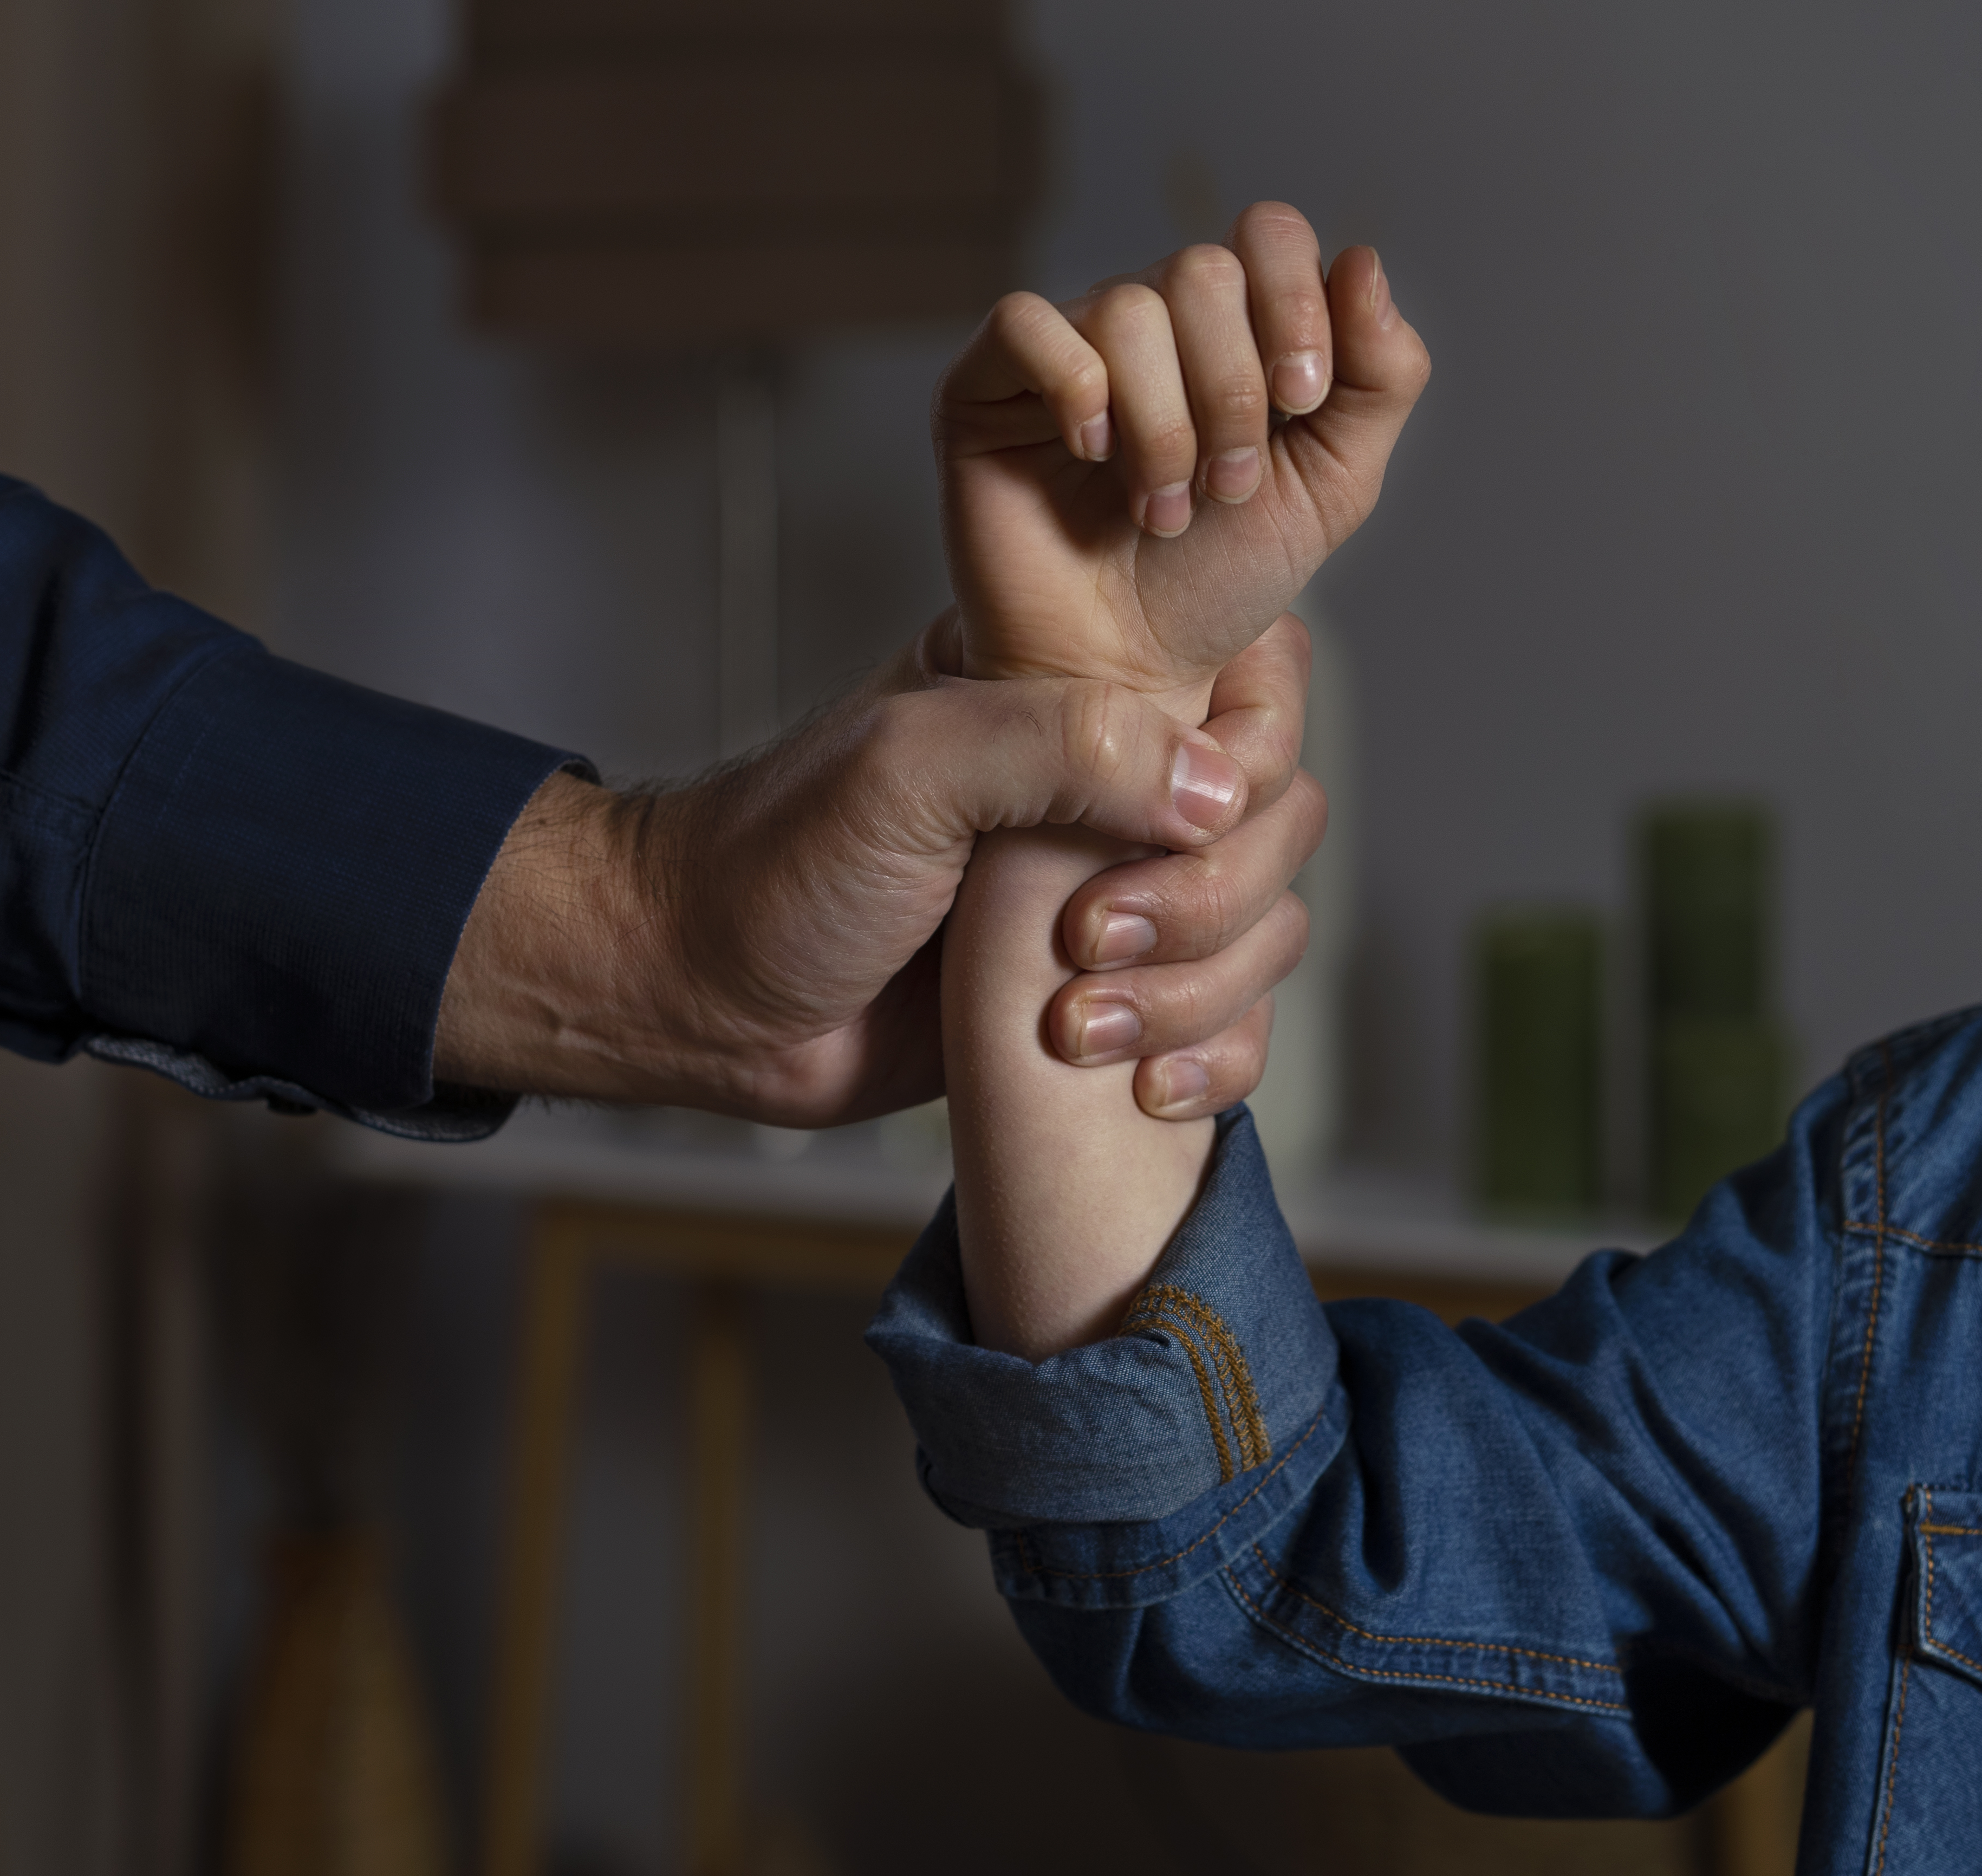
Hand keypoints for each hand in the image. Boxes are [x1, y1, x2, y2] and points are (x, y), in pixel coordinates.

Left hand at [432, 614, 1319, 1125]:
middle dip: (1209, 899)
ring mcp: (1115, 893)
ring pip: (1265, 929)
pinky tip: (1145, 1087)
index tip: (1170, 819)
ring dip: (1198, 992)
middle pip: (1278, 819)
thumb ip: (1062, 744)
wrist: (703, 999)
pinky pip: (1229, 1024)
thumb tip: (1217, 789)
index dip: (1244, 756)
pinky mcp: (1107, 998)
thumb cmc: (776, 865)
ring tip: (1075, 1027)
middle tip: (1088, 939)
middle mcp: (1109, 784)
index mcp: (1072, 688)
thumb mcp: (906, 766)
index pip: (1250, 682)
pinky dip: (1214, 1059)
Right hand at [936, 204, 1429, 700]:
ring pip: (1127, 308)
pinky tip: (1090, 456)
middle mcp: (1148, 322)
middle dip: (1232, 391)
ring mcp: (1065, 348)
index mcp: (1231, 327)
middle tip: (1224, 489)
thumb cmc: (1216, 583)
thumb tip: (1363, 260)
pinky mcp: (985, 384)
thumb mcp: (1333, 486)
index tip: (1301, 402)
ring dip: (1164, 426)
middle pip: (1202, 270)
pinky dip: (1076, 390)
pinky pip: (1027, 324)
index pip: (1266, 236)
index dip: (1295, 303)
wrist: (1126, 674)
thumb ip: (1379, 379)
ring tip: (1159, 510)